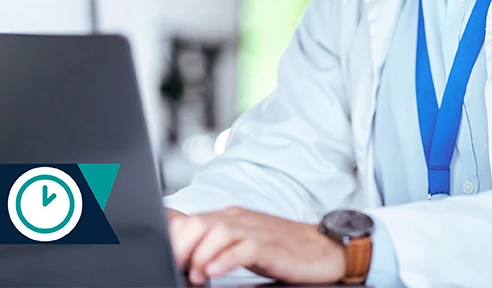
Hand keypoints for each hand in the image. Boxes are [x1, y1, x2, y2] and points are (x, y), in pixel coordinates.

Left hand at [168, 206, 344, 284]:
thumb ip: (217, 244)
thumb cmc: (282, 248)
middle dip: (182, 247)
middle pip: (199, 224)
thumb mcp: (243, 242)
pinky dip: (224, 259)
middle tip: (179, 269)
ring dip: (201, 255)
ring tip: (197, 274)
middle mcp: (239, 219)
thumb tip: (187, 258)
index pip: (191, 220)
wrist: (323, 248)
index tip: (168, 261)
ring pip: (216, 233)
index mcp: (229, 217)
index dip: (174, 239)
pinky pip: (242, 248)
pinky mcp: (269, 246)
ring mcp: (254, 230)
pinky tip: (215, 271)